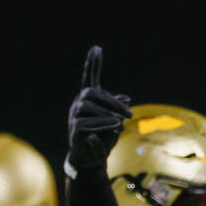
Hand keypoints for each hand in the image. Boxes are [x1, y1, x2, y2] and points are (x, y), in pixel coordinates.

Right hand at [66, 45, 130, 171]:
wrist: (92, 157)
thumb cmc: (104, 137)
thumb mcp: (115, 121)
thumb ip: (117, 109)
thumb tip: (126, 98)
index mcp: (90, 100)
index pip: (90, 78)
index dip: (93, 64)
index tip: (96, 48)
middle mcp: (79, 104)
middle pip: (92, 94)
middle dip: (112, 103)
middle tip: (130, 114)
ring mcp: (75, 116)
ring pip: (89, 108)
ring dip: (108, 115)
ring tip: (120, 123)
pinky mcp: (75, 130)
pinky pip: (87, 124)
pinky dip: (103, 125)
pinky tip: (115, 128)